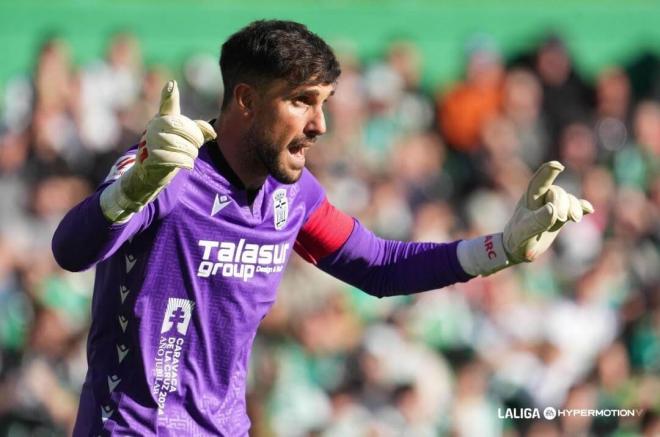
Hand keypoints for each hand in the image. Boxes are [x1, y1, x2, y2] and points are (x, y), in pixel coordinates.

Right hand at [101, 80, 216, 221]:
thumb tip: (213, 133)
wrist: (151, 171)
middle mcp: (155, 126)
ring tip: (189, 156)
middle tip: (197, 145)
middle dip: (195, 138)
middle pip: (183, 128)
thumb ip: (200, 131)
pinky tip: (186, 164)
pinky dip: (186, 162)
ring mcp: (151, 141)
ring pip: (182, 145)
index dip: (169, 95)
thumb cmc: (171, 149)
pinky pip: (176, 159)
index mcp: (163, 117)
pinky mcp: (151, 157)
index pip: (167, 105)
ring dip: (191, 153)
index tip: (172, 84)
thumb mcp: (184, 137)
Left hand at [456, 161, 593, 275]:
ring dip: (574, 207)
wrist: (519, 249)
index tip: (557, 166)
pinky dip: (582, 207)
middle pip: (558, 193)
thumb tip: (553, 209)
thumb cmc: (518, 238)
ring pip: (569, 199)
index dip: (548, 171)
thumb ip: (538, 220)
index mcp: (530, 198)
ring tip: (575, 220)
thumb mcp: (525, 231)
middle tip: (560, 218)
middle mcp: (542, 198)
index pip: (540, 180)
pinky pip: (575, 207)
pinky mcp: (561, 216)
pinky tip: (588, 210)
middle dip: (563, 203)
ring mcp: (552, 206)